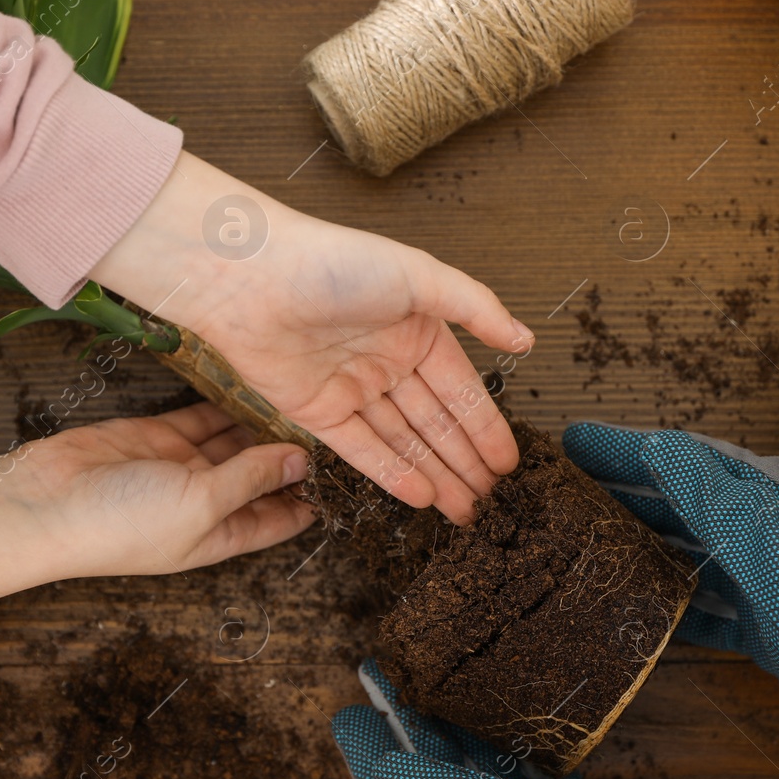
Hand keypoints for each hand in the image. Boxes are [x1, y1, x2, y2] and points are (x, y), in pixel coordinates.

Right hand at [0, 404, 313, 606]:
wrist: (43, 502)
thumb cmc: (122, 523)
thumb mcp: (200, 505)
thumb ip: (250, 478)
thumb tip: (299, 461)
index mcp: (219, 535)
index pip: (277, 519)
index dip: (309, 500)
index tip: (346, 473)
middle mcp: (205, 503)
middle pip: (260, 477)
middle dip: (289, 454)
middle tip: (330, 417)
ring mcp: (181, 467)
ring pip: (235, 441)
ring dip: (261, 424)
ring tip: (301, 394)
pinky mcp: (158, 435)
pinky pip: (202, 417)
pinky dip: (226, 404)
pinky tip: (258, 384)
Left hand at [90, 151, 532, 523]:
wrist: (252, 277)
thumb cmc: (335, 263)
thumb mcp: (420, 276)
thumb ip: (476, 308)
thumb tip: (525, 340)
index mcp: (417, 329)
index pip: (461, 390)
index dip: (486, 428)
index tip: (510, 466)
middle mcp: (388, 361)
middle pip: (435, 423)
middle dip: (465, 463)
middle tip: (494, 505)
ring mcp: (352, 388)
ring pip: (403, 442)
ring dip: (436, 476)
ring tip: (466, 514)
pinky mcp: (315, 411)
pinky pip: (360, 450)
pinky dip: (391, 474)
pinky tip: (422, 499)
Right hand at [561, 421, 778, 778]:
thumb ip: (719, 504)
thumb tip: (663, 450)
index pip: (691, 459)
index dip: (628, 449)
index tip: (576, 442)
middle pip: (689, 500)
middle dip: (628, 491)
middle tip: (567, 486)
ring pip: (696, 551)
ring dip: (643, 543)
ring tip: (588, 538)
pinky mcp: (778, 627)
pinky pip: (714, 605)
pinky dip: (675, 604)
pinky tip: (641, 610)